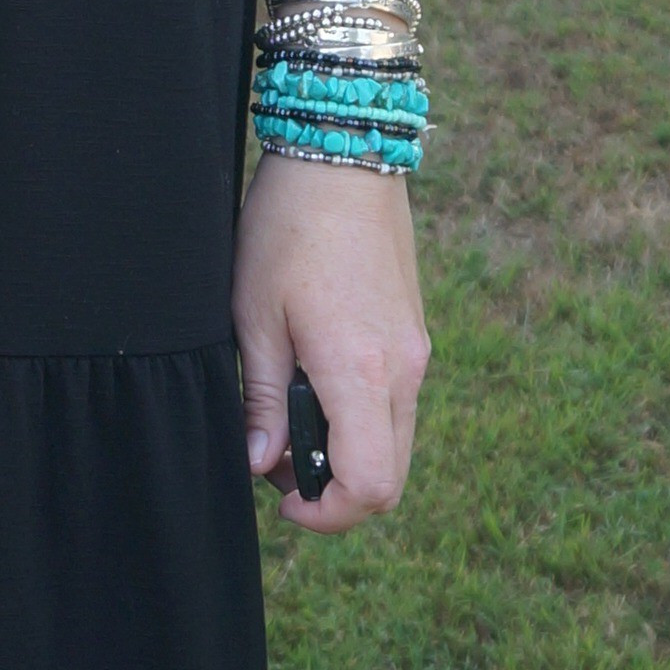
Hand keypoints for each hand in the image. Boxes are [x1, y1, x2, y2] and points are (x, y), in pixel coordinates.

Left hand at [232, 154, 427, 530]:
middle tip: (273, 456)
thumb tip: (260, 464)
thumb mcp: (253, 316)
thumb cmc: (287, 228)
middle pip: (390, 479)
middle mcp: (405, 371)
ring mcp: (416, 353)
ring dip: (346, 452)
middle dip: (333, 490)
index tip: (279, 498)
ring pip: (395, 443)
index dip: (325, 514)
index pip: (369, 488)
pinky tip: (313, 380)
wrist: (343, 155)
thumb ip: (260, 399)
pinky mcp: (414, 335)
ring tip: (286, 412)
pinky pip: (396, 404)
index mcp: (363, 372)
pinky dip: (360, 418)